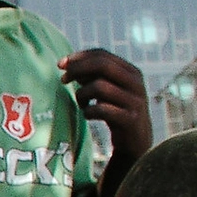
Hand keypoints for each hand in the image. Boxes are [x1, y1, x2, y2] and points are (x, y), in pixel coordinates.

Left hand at [60, 48, 151, 162]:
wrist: (135, 142)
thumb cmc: (116, 112)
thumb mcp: (106, 91)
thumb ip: (92, 76)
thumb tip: (68, 64)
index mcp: (130, 72)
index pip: (102, 55)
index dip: (79, 57)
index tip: (60, 64)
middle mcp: (135, 83)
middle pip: (102, 65)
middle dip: (78, 69)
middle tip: (63, 80)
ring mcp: (135, 101)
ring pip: (100, 86)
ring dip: (82, 94)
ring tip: (81, 104)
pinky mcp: (130, 119)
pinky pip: (102, 109)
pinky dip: (89, 111)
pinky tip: (88, 115)